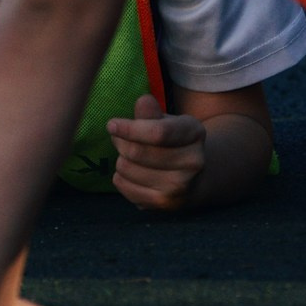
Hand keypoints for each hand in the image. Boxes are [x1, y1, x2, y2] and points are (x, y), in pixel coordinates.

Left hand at [108, 96, 206, 210]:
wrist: (192, 179)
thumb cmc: (172, 142)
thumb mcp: (166, 121)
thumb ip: (151, 113)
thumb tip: (143, 102)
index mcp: (195, 133)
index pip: (158, 133)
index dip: (130, 128)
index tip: (111, 125)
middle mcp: (193, 162)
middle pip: (137, 151)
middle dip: (121, 142)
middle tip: (119, 138)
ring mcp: (180, 186)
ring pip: (126, 168)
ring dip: (121, 159)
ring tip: (132, 157)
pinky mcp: (163, 204)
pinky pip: (123, 185)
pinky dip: (120, 177)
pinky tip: (133, 173)